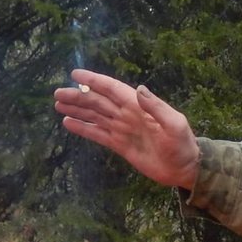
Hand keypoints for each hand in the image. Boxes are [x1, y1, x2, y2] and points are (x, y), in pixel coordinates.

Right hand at [53, 69, 200, 190]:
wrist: (184, 168)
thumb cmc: (182, 144)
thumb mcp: (174, 124)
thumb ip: (156, 107)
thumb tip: (139, 89)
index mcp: (137, 105)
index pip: (111, 89)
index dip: (94, 80)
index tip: (75, 73)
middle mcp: (126, 114)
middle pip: (97, 101)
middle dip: (78, 96)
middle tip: (57, 92)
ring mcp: (122, 129)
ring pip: (94, 116)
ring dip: (77, 109)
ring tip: (58, 104)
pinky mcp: (119, 145)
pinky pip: (97, 134)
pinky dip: (83, 128)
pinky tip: (68, 123)